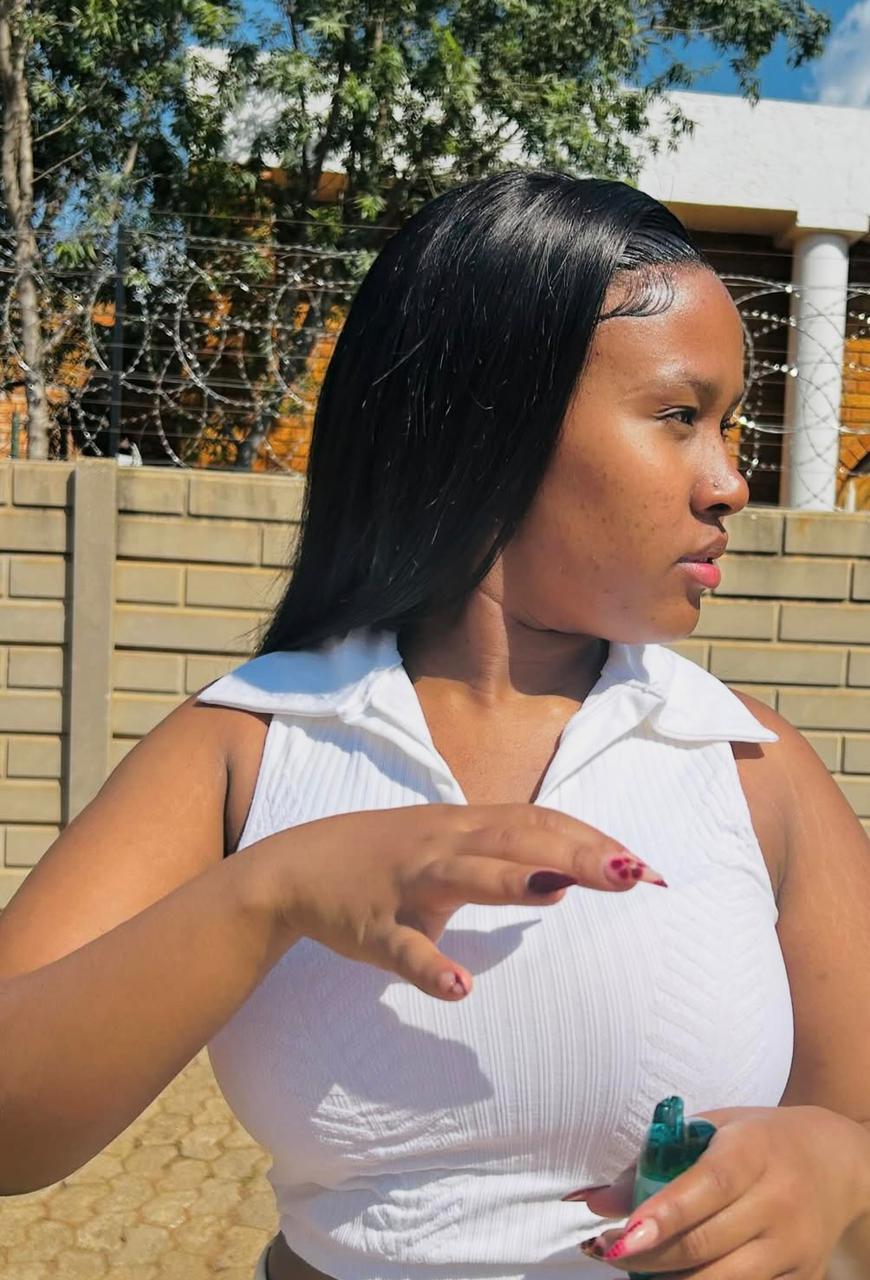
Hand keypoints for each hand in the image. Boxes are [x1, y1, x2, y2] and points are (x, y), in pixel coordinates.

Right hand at [250, 802, 665, 999]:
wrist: (294, 869)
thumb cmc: (387, 859)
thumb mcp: (448, 845)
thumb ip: (503, 856)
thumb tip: (564, 878)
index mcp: (465, 826)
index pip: (541, 823)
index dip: (594, 840)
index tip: (648, 866)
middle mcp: (443, 844)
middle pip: (515, 839)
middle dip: (576, 853)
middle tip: (635, 872)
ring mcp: (407, 884)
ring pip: (462, 876)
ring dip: (509, 882)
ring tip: (558, 891)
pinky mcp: (373, 927)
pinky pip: (403, 949)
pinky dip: (431, 967)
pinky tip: (460, 990)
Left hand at [568, 1106, 869, 1277]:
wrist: (836, 1162)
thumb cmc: (760, 1139)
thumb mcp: (711, 1129)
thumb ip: (655, 1160)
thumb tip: (596, 1201)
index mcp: (754, 1151)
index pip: (707, 1187)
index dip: (663, 1214)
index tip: (622, 1234)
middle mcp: (779, 1201)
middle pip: (706, 1244)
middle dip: (648, 1256)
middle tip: (608, 1251)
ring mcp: (793, 1246)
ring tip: (634, 1265)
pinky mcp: (802, 1277)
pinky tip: (673, 1276)